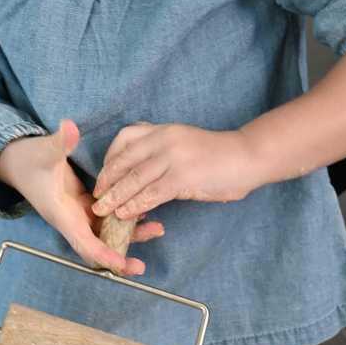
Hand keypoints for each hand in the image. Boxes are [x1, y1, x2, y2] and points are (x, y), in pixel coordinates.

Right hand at [0, 120, 163, 274]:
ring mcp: (80, 214)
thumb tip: (70, 127)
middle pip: (99, 246)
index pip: (84, 243)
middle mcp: (72, 220)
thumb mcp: (44, 151)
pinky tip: (146, 209)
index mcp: (62, 215)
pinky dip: (126, 218)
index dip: (104, 255)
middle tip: (142, 265)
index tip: (123, 264)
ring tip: (157, 228)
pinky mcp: (85, 205)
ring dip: (130, 235)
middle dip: (120, 256)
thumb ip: (59, 143)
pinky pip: (108, 219)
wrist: (18, 162)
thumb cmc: (29, 160)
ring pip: (107, 234)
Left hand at [93, 123, 260, 219]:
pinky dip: (136, 205)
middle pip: (125, 160)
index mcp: (163, 130)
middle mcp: (164, 140)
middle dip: (107, 181)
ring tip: (104, 211)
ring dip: (116, 197)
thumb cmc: (219, 155)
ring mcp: (173, 158)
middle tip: (96, 197)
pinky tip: (127, 215)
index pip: (125, 138)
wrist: (248, 156)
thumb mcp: (185, 143)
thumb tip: (140, 174)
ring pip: (134, 179)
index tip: (104, 175)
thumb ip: (163, 152)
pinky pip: (151, 194)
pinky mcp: (182, 177)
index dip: (110, 158)